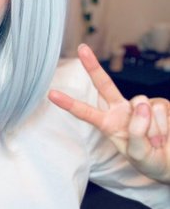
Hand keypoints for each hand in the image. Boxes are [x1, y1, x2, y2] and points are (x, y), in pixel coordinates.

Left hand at [49, 44, 169, 183]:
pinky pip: (161, 110)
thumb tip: (142, 104)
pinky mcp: (161, 104)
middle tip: (81, 48)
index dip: (69, 104)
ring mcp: (141, 105)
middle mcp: (122, 111)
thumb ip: (136, 132)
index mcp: (109, 124)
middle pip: (104, 85)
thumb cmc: (150, 160)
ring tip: (156, 141)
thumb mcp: (138, 154)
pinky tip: (165, 134)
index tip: (51, 94)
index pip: (86, 112)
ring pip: (142, 106)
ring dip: (152, 129)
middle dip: (92, 66)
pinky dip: (164, 126)